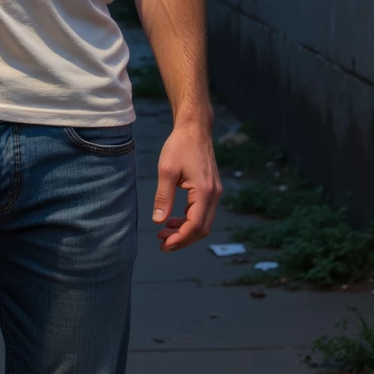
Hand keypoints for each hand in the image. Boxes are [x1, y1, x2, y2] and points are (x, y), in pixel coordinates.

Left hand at [151, 116, 220, 251]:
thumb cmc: (180, 146)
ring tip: (165, 233)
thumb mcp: (166, 171)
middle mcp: (214, 194)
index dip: (180, 239)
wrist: (195, 128)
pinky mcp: (211, 189)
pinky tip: (174, 220)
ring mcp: (215, 192)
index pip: (195, 225)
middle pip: (202, 229)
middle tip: (162, 243)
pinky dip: (189, 220)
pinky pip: (202, 212)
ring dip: (185, 231)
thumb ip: (163, 198)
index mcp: (205, 192)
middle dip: (183, 239)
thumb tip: (158, 221)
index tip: (164, 244)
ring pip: (204, 222)